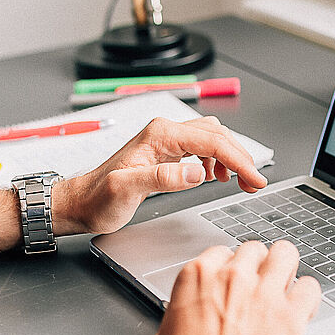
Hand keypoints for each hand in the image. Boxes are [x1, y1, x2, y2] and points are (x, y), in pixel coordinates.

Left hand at [54, 116, 266, 235]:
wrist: (80, 203)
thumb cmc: (98, 199)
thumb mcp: (126, 190)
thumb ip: (162, 178)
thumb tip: (196, 173)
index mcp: (160, 135)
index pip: (211, 140)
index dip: (238, 159)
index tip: (254, 178)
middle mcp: (165, 131)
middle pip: (217, 135)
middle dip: (240, 157)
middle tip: (254, 183)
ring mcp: (166, 140)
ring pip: (212, 139)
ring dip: (231, 158)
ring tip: (240, 182)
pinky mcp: (166, 152)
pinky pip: (201, 148)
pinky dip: (217, 161)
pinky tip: (215, 177)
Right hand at [138, 241, 321, 334]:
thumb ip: (168, 327)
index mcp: (198, 276)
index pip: (220, 252)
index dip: (227, 267)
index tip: (230, 281)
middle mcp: (234, 277)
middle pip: (254, 249)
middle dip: (257, 266)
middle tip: (256, 284)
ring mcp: (265, 293)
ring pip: (286, 254)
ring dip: (285, 268)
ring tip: (284, 284)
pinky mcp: (291, 315)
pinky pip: (310, 287)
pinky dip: (307, 296)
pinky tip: (301, 307)